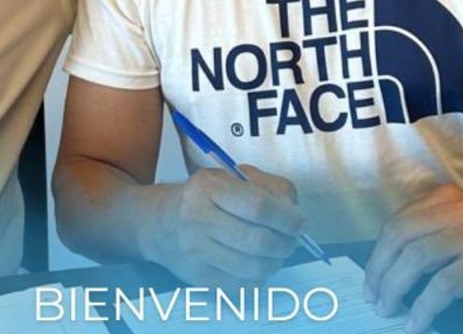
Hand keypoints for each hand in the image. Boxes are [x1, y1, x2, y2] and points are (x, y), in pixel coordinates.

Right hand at [149, 165, 305, 286]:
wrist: (162, 223)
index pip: (258, 207)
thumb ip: (268, 187)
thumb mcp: (232, 176)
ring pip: (254, 268)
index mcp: (208, 188)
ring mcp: (197, 252)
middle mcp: (198, 220)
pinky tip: (259, 263)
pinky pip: (243, 286)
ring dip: (277, 261)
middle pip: (258, 241)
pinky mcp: (199, 277)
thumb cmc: (206, 197)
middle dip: (286, 243)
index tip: (300, 221)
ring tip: (277, 252)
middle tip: (292, 239)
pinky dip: (260, 277)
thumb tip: (293, 213)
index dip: (287, 217)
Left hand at [362, 184, 462, 333]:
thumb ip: (432, 234)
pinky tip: (416, 323)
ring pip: (415, 260)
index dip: (378, 255)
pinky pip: (442, 287)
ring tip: (389, 309)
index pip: (396, 223)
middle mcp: (456, 210)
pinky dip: (423, 308)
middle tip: (376, 298)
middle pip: (399, 238)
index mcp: (445, 198)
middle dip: (379, 272)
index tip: (371, 279)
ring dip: (395, 288)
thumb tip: (390, 266)